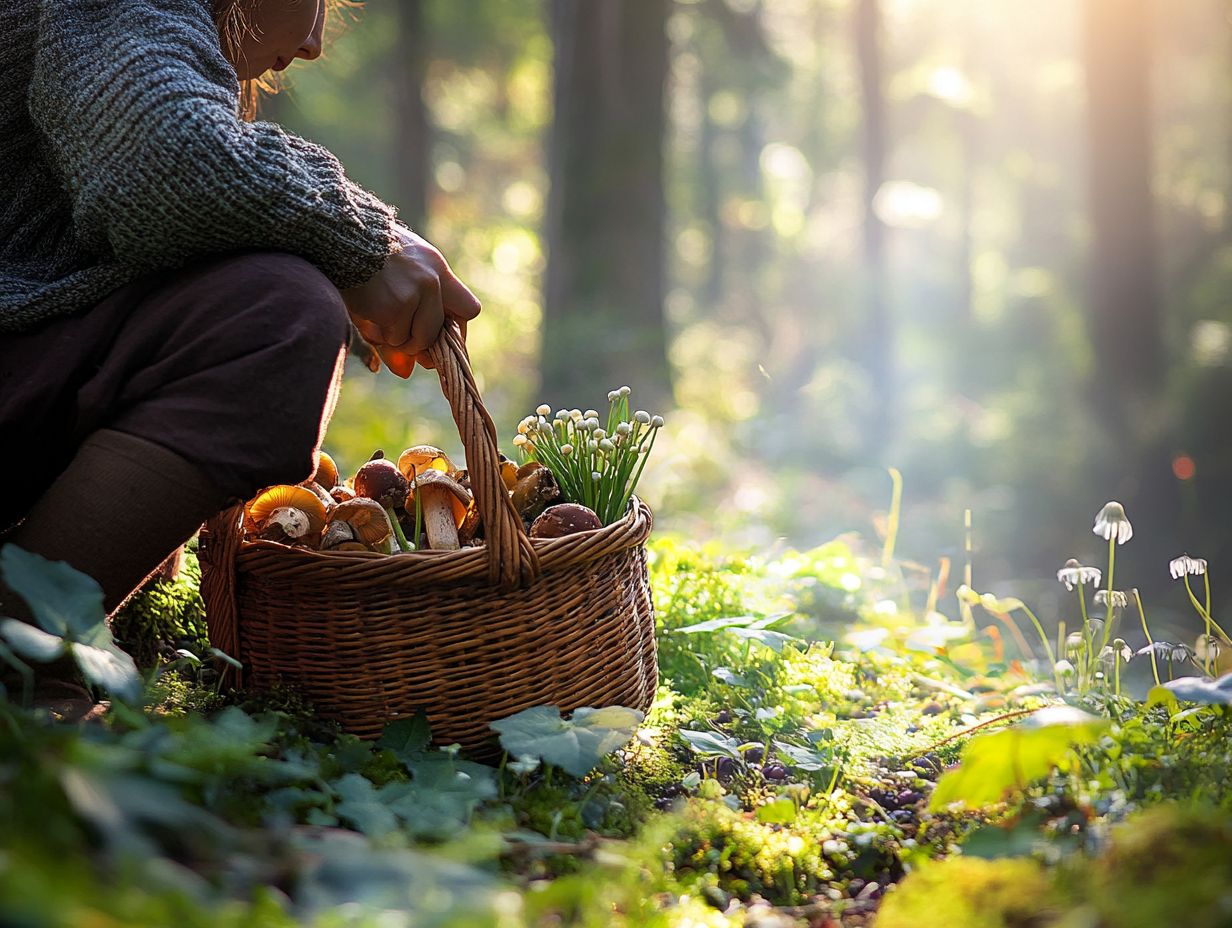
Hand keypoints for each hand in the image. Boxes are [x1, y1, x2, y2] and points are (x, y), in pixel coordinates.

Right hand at [341, 226, 480, 377]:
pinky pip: (396, 339)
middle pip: (443, 332)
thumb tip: (405, 373)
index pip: (468, 309)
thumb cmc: (363, 257)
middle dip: (424, 344)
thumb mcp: (393, 281)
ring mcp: (417, 293)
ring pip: (419, 341)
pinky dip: (380, 335)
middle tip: (404, 339)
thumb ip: (407, 321)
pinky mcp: (397, 306)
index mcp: (436, 267)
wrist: (339, 236)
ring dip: (398, 339)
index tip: (439, 337)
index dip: (455, 330)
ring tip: (379, 318)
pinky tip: (368, 313)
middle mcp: (432, 280)